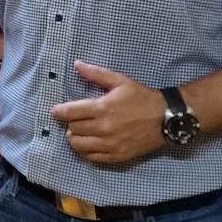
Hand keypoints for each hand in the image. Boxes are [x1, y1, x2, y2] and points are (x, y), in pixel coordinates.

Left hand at [50, 61, 167, 163]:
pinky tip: (88, 143)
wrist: (166, 119)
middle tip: (74, 119)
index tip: (56, 111)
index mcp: (102, 108)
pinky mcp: (117, 156)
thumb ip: (96, 73)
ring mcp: (110, 144)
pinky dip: (85, 151)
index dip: (58, 112)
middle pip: (73, 128)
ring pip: (78, 145)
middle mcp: (103, 128)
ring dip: (74, 138)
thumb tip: (76, 64)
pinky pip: (92, 158)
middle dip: (70, 123)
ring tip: (78, 132)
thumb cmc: (141, 97)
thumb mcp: (120, 81)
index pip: (69, 112)